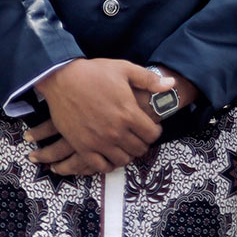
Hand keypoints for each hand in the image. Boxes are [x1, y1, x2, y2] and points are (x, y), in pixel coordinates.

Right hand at [32, 59, 163, 172]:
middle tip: (140, 136)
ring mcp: (99, 141)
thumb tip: (172, 85)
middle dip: (143, 143)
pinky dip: (108, 164)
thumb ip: (149, 80)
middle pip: (139, 149)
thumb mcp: (125, 69)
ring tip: (126, 145)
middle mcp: (116, 131)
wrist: (64, 79)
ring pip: (122, 160)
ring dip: (127, 154)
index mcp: (128, 113)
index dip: (155, 131)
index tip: (152, 127)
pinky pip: (100, 167)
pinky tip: (110, 155)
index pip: (152, 135)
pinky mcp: (83, 147)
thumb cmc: (95, 72)